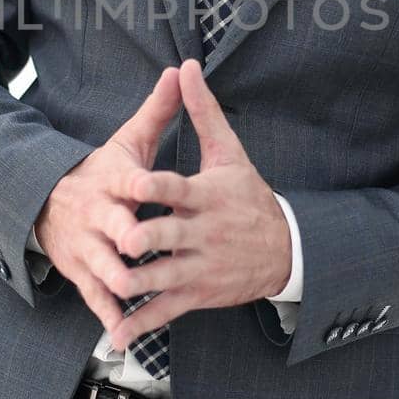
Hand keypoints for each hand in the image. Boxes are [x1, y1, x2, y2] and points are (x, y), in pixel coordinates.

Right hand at [34, 65, 182, 334]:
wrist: (47, 202)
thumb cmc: (101, 174)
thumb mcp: (127, 142)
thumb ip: (158, 112)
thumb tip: (179, 71)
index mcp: (112, 181)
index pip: (126, 180)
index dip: (138, 182)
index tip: (147, 184)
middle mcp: (97, 216)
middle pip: (112, 226)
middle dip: (124, 234)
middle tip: (139, 243)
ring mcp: (88, 248)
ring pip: (103, 266)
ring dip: (117, 279)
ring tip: (134, 291)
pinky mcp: (83, 275)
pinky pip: (97, 298)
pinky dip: (109, 318)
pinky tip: (122, 335)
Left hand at [104, 58, 291, 351]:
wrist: (286, 249)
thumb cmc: (248, 195)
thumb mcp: (229, 152)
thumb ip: (202, 111)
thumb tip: (186, 67)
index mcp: (208, 196)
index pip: (179, 189)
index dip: (156, 187)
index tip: (133, 182)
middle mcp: (204, 233)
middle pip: (171, 236)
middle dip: (147, 239)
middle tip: (122, 239)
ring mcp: (200, 267)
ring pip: (165, 277)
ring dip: (139, 283)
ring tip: (113, 284)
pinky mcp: (198, 294)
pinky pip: (166, 311)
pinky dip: (142, 323)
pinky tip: (117, 331)